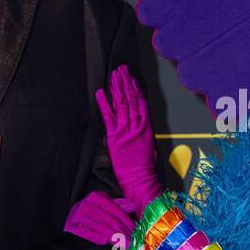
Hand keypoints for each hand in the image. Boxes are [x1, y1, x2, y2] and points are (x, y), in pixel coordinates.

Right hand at [64, 190, 135, 246]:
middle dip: (124, 233)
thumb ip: (119, 206)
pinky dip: (95, 237)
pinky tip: (104, 243)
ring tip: (124, 246)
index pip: (117, 212)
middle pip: (111, 221)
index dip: (128, 223)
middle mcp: (87, 204)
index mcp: (97, 197)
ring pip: (101, 228)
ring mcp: (78, 214)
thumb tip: (134, 207)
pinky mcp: (70, 225)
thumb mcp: (103, 206)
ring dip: (115, 239)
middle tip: (133, 243)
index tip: (136, 233)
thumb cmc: (90, 214)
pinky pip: (86, 232)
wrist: (68, 219)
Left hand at [96, 66, 161, 213]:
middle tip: (121, 69)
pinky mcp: (114, 137)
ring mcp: (125, 130)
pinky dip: (103, 103)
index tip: (132, 77)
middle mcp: (137, 125)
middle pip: (130, 99)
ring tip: (113, 75)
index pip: (141, 102)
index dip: (135, 88)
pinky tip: (100, 92)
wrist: (140, 179)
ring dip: (116, 88)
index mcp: (147, 127)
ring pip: (121, 104)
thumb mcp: (150, 147)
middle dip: (125, 83)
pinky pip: (108, 117)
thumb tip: (142, 124)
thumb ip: (145, 133)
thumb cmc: (145, 167)